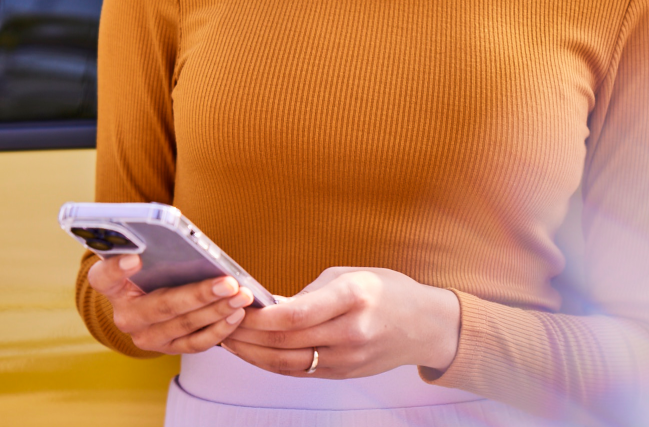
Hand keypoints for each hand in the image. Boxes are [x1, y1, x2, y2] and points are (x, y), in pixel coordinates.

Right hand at [87, 254, 254, 353]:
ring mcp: (145, 336)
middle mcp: (125, 315)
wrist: (152, 297)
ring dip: (217, 310)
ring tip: (241, 296)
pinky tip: (236, 314)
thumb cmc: (154, 267)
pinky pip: (194, 344)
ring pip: (183, 325)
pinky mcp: (166, 349)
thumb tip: (182, 237)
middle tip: (227, 282)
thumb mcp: (149, 254)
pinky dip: (218, 330)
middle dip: (199, 294)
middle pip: (160, 306)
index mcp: (111, 285)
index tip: (135, 258)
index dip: (117, 269)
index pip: (103, 277)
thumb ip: (156, 245)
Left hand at [222, 267, 459, 377]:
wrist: (426, 325)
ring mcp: (348, 359)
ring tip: (228, 339)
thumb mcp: (351, 275)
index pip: (295, 314)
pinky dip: (271, 362)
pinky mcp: (344, 373)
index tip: (237, 306)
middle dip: (246, 333)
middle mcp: (350, 332)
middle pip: (285, 340)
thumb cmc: (388, 291)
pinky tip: (253, 352)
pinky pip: (299, 371)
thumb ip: (310, 292)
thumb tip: (269, 304)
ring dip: (252, 353)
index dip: (260, 315)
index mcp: (353, 297)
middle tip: (221, 320)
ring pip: (287, 362)